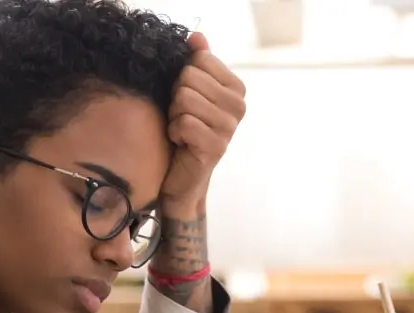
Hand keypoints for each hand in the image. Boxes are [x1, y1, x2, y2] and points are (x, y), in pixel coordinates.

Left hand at [159, 31, 246, 213]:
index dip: (183, 78)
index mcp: (236, 88)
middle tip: (183, 117)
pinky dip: (174, 132)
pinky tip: (182, 143)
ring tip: (182, 130)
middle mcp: (239, 106)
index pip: (199, 60)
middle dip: (176, 98)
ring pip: (184, 99)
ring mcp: (230, 127)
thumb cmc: (186, 130)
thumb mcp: (190, 93)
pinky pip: (183, 123)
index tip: (188, 100)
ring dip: (174, 116)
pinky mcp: (216, 147)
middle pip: (188, 78)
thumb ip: (197, 63)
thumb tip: (196, 37)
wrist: (182, 175)